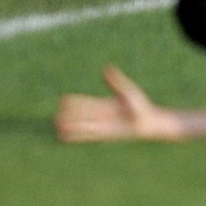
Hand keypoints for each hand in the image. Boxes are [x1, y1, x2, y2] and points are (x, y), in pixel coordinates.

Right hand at [55, 66, 178, 142]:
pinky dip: (77, 135)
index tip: (63, 100)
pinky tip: (67, 137)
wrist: (149, 122)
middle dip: (70, 115)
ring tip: (57, 124)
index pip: (86, 103)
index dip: (75, 102)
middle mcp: (101, 115)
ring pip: (83, 125)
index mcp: (104, 104)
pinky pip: (88, 135)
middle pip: (82, 115)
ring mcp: (102, 126)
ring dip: (71, 125)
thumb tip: (106, 68)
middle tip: (56, 115)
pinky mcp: (105, 135)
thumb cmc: (140, 105)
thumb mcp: (127, 91)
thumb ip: (116, 82)